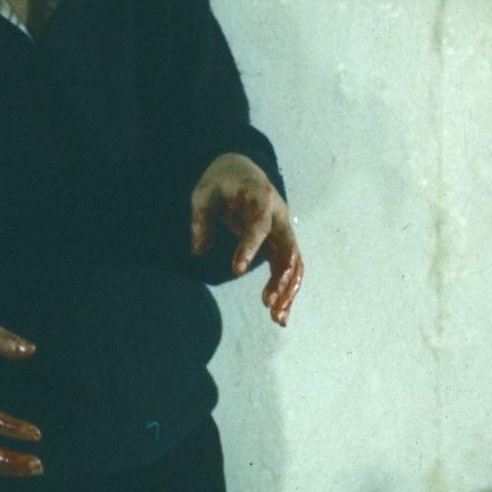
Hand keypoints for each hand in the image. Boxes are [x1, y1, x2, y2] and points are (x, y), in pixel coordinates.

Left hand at [190, 153, 302, 325]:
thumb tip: (197, 250)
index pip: (260, 225)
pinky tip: (278, 315)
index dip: (250, 246)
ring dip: (288, 292)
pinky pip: (288, 270)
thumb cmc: (220, 183)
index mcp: (260, 199)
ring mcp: (283, 232)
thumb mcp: (203, 194)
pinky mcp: (280, 245)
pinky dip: (285, 292)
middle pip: (289, 250)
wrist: (240, 172)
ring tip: (277, 319)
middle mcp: (279, 217)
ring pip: (294, 265)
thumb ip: (200, 219)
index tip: (236, 271)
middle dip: (282, 279)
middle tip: (268, 304)